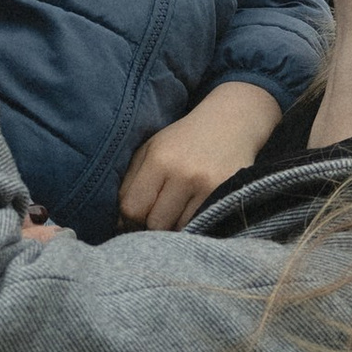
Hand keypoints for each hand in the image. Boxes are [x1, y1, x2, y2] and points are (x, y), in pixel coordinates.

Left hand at [116, 82, 284, 230]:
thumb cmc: (183, 139)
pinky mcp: (226, 194)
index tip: (135, 219)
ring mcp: (206, 185)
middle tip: (158, 216)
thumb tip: (119, 224)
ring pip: (178, 229)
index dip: (129, 219)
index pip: (131, 207)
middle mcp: (182, 173)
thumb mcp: (150, 149)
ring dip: (174, 227)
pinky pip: (200, 225)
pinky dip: (194, 223)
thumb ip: (130, 183)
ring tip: (178, 210)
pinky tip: (194, 209)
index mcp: (158, 158)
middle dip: (151, 226)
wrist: (232, 122)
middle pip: (154, 223)